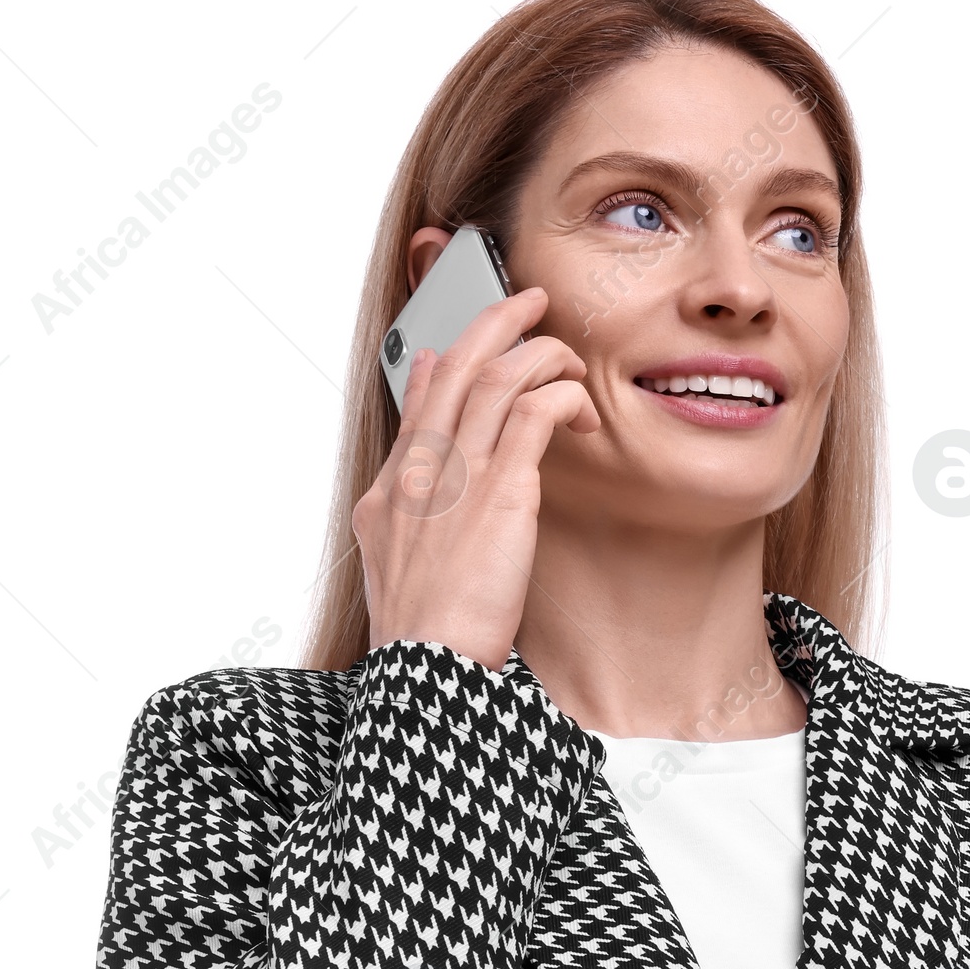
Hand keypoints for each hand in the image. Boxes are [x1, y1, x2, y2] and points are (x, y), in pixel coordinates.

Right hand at [352, 286, 598, 669]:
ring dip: (541, 354)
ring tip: (568, 356)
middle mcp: (418, 474)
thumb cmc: (423, 640)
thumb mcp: (396, 574)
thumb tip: (419, 470)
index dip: (443, 365)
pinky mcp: (500, 492)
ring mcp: (456, 478)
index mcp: (388, 496)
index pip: (417, 406)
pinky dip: (561, 397)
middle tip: (529, 299)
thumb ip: (408, 519)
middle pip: (456, 368)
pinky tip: (580, 411)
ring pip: (498, 378)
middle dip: (496, 320)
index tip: (461, 348)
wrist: (427, 669)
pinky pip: (535, 413)